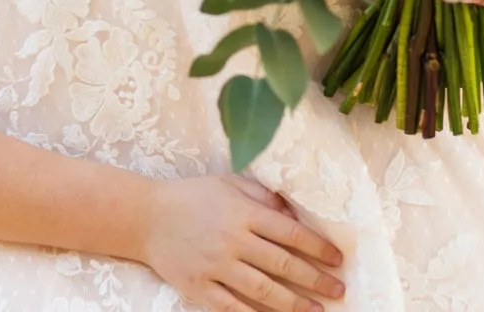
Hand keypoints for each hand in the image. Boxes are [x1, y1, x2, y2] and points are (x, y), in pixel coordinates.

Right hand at [142, 175, 344, 311]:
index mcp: (242, 212)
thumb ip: (261, 194)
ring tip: (317, 310)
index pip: (290, 232)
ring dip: (294, 303)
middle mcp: (232, 240)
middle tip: (339, 289)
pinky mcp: (199, 287)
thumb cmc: (191, 197)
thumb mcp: (227, 184)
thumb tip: (292, 211)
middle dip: (316, 279)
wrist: (144, 217)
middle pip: (282, 264)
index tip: (337, 258)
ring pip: (263, 290)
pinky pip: (232, 308)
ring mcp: (215, 266)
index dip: (317, 247)